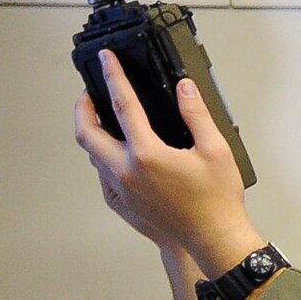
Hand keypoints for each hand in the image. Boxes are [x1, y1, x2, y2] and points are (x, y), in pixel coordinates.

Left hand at [74, 51, 259, 275]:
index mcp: (147, 155)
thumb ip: (196, 114)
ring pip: (92, 154)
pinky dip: (103, 157)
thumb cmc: (217, 201)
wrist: (214, 239)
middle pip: (87, 132)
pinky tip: (117, 153)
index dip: (113, 77)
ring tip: (103, 120)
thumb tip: (184, 89)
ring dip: (92, 133)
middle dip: (83, 108)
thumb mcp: (215, 150)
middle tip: (90, 94)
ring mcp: (122, 190)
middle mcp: (127, 172)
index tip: (106, 60)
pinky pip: (103, 175)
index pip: (122, 105)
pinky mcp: (124, 204)